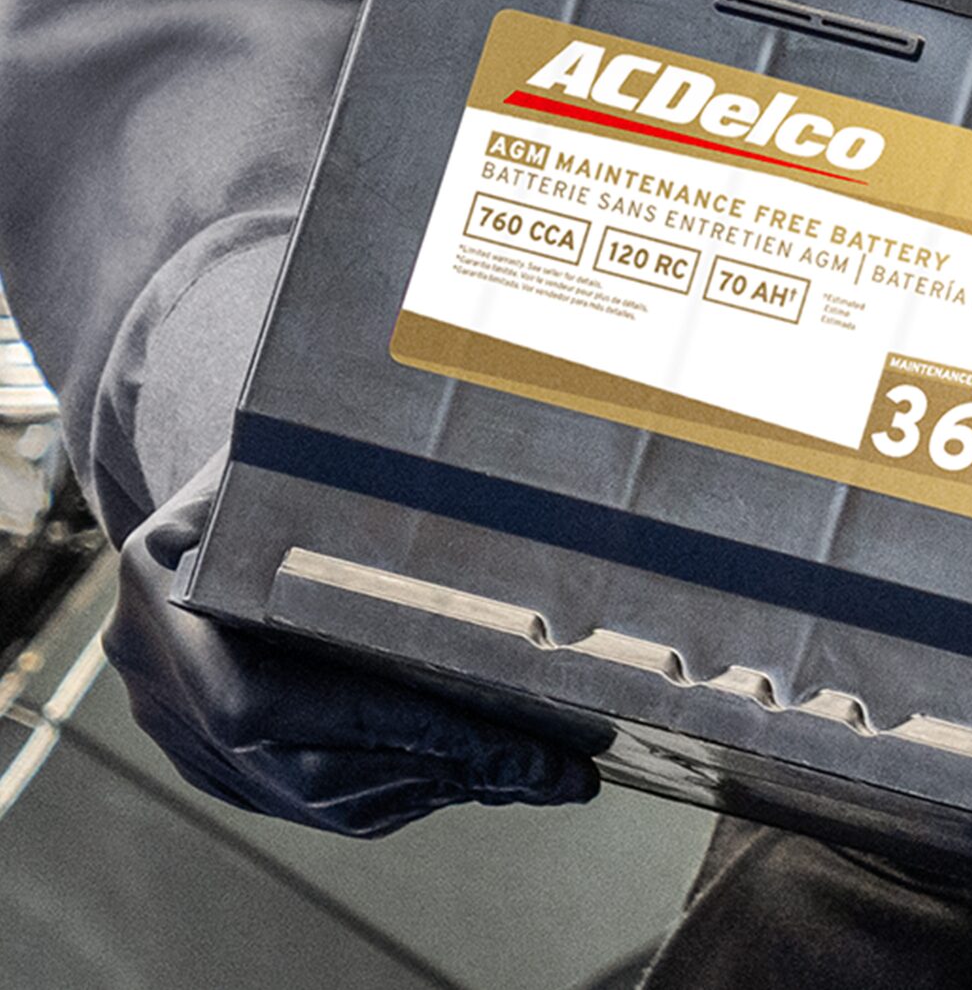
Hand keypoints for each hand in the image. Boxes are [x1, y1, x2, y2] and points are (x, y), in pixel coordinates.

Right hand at [103, 452, 599, 834]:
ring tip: (535, 773)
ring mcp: (174, 722)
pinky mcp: (207, 755)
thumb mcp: (293, 432)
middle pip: (299, 766)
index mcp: (160, 580)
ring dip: (427, 789)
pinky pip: (302, 800)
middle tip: (555, 769)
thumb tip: (486, 449)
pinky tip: (472, 772)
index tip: (503, 736)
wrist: (209, 479)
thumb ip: (348, 458)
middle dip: (438, 769)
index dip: (387, 727)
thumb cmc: (269, 438)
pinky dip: (391, 792)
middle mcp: (154, 669)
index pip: (265, 701)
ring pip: (308, 795)